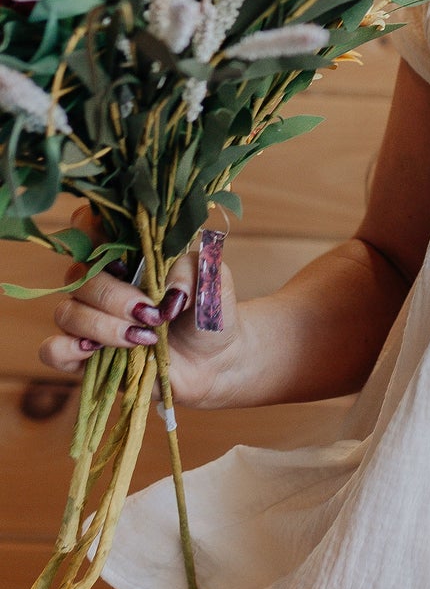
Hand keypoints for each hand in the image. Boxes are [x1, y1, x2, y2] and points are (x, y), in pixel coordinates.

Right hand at [39, 205, 243, 407]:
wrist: (217, 361)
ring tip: (143, 338)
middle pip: (79, 277)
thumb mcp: (214, 284)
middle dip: (116, 298)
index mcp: (129, 257)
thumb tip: (166, 290)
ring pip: (67, 312)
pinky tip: (98, 352)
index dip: (89, 228)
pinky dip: (68, 349)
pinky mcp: (85, 356)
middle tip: (152, 315)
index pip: (89, 228)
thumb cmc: (209, 313)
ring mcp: (90, 320)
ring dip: (104, 326)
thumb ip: (193, 272)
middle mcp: (103, 285)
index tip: (115, 249)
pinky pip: (53, 350)